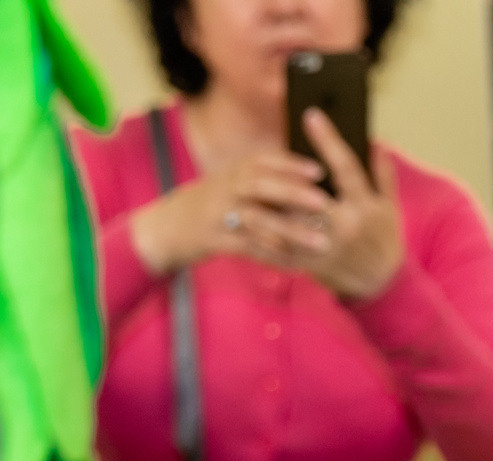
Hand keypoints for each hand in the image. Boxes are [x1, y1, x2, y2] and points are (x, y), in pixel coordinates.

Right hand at [128, 148, 328, 276]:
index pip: (263, 161)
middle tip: (325, 203)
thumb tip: (304, 177)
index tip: (320, 171)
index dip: (291, 164)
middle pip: (260, 185)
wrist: (167, 226)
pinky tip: (297, 266)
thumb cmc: (211, 203)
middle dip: (293, 193)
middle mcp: (225, 188)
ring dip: (291, 231)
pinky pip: (249, 249)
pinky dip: (274, 257)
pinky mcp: (215, 240)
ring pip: (258, 220)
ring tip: (320, 243)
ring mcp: (218, 214)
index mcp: (233, 170)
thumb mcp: (231, 182)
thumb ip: (261, 178)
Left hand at [242, 108, 406, 301]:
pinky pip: (282, 253)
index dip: (328, 140)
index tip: (311, 115)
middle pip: (307, 199)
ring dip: (265, 213)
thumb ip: (382, 175)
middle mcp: (344, 228)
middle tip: (264, 157)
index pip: (345, 168)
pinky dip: (262, 240)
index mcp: (364, 208)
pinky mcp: (311, 265)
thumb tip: (374, 143)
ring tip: (244, 195)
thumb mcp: (390, 207)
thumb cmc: (384, 238)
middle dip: (285, 180)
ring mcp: (326, 249)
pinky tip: (246, 224)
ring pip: (288, 228)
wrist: (381, 283)